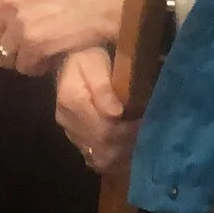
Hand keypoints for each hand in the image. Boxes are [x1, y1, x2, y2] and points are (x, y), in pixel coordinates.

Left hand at [0, 0, 124, 75]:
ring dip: (21, 60)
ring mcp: (18, 26)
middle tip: (20, 49)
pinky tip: (53, 53)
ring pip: (2, 60)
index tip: (3, 38)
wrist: (100, 5)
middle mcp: (5, 5)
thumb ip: (7, 8)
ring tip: (42, 48)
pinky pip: (24, 68)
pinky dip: (38, 67)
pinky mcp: (34, 45)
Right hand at [53, 48, 134, 174]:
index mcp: (71, 100)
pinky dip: (112, 156)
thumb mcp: (95, 61)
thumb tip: (115, 113)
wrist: (70, 58)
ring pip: (98, 157)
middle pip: (102, 147)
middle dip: (127, 144)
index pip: (103, 131)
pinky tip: (125, 146)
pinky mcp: (74, 136)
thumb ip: (102, 86)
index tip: (145, 122)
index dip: (127, 132)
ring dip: (121, 154)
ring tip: (138, 139)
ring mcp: (70, 131)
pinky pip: (94, 157)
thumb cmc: (87, 55)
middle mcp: (67, 120)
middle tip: (146, 132)